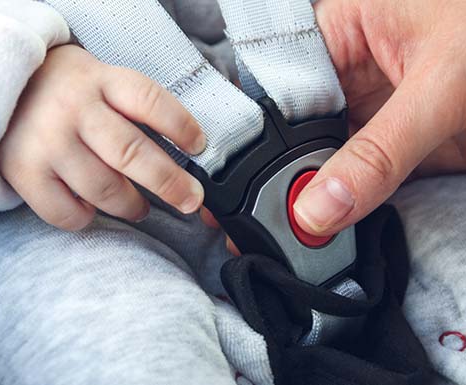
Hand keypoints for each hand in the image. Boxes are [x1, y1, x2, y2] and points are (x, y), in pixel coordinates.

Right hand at [0, 45, 205, 230]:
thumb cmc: (59, 89)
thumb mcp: (95, 76)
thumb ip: (129, 104)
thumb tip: (180, 150)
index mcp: (97, 79)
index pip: (149, 101)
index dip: (181, 127)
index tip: (199, 147)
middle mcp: (72, 109)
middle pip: (131, 153)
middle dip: (170, 183)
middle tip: (189, 200)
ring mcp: (47, 143)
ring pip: (104, 189)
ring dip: (131, 205)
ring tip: (139, 208)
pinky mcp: (25, 173)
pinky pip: (67, 212)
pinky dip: (86, 217)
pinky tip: (91, 208)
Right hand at [221, 0, 465, 253]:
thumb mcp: (441, 87)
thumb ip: (379, 152)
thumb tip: (317, 209)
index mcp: (338, 32)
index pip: (275, 90)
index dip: (253, 141)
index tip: (234, 190)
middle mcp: (345, 71)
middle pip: (295, 131)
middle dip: (279, 178)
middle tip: (258, 227)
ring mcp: (373, 109)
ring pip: (324, 159)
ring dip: (311, 197)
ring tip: (285, 238)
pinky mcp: (402, 143)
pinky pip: (363, 178)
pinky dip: (349, 207)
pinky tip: (326, 233)